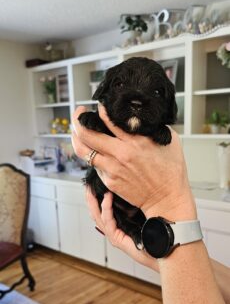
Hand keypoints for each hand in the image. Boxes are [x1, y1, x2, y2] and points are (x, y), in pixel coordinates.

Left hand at [72, 105, 196, 220]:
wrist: (167, 198)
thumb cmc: (170, 170)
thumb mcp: (168, 140)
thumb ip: (151, 126)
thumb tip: (139, 115)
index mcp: (135, 142)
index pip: (107, 121)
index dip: (99, 110)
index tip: (98, 106)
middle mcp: (119, 155)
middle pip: (86, 135)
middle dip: (78, 120)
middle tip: (80, 113)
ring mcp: (112, 169)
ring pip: (83, 151)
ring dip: (77, 138)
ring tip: (77, 130)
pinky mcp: (109, 181)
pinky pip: (94, 165)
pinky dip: (91, 155)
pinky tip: (94, 149)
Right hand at [86, 187, 158, 270]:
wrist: (160, 252)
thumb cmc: (153, 237)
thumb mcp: (142, 218)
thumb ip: (134, 209)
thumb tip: (132, 193)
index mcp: (117, 227)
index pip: (101, 212)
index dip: (95, 200)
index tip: (93, 186)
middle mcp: (112, 232)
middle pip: (95, 214)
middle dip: (90, 200)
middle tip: (87, 186)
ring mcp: (113, 236)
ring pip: (98, 217)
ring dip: (94, 202)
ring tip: (92, 190)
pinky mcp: (116, 239)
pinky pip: (108, 221)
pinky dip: (106, 208)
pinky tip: (107, 198)